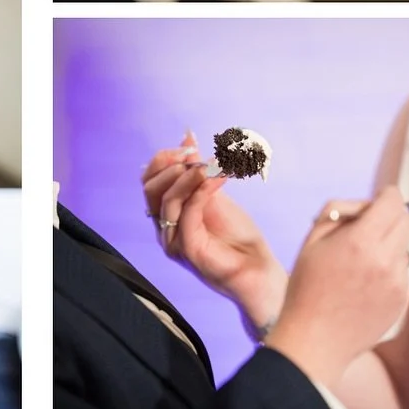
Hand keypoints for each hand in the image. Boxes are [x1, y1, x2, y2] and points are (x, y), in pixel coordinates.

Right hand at [142, 130, 287, 328]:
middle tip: (199, 155)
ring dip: (190, 175)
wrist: (259, 272)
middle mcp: (165, 229)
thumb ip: (198, 171)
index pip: (149, 180)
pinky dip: (203, 191)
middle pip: (150, 189)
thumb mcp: (216, 194)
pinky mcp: (189, 251)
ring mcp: (174, 242)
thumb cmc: (238, 237)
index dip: (164, 158)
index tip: (189, 145)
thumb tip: (187, 136)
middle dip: (171, 164)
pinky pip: (187, 214)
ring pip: (166, 201)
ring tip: (214, 164)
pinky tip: (220, 177)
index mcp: (167, 214)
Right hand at [264, 185, 408, 388]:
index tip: (379, 198)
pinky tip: (365, 283)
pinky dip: (389, 269)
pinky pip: (402, 273)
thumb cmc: (306, 290)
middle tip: (370, 225)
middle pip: (406, 221)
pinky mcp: (402, 302)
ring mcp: (397, 284)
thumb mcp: (312, 239)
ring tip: (362, 260)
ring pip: (405, 247)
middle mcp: (385, 261)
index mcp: (360, 242)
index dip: (386, 195)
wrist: (313, 342)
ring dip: (390, 243)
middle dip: (391, 215)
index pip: (393, 202)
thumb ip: (339, 212)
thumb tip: (365, 205)